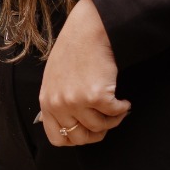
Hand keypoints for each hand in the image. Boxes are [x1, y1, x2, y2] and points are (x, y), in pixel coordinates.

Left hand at [38, 0, 130, 146]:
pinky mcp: (96, 96)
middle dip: (97, 132)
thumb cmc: (73, 51)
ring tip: (116, 106)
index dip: (76, 137)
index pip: (58, 138)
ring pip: (100, 128)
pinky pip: (114, 114)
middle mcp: (58, 103)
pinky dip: (123, 108)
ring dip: (113, 119)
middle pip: (81, 138)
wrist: (87, 31)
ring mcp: (76, 101)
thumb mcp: (55, 79)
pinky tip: (122, 99)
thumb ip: (58, 102)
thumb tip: (69, 124)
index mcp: (46, 101)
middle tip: (106, 119)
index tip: (88, 129)